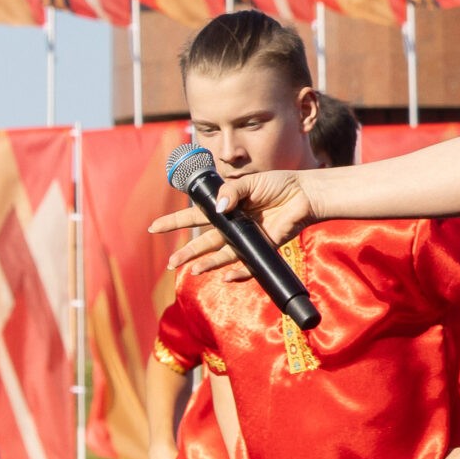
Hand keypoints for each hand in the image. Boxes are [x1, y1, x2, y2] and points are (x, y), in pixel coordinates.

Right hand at [149, 170, 316, 278]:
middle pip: (205, 241)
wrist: (304, 194)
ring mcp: (248, 237)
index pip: (194, 215)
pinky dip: (238, 271)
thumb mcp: (250, 182)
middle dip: (187, 252)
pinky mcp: (264, 246)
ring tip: (191, 271)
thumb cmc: (277, 185)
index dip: (174, 222)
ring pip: (222, 254)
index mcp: (225, 207)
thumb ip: (232, 191)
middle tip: (171, 262)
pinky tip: (226, 276)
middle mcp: (233, 225)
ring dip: (207, 263)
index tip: (154, 228)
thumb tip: (218, 208)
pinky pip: (249, 262)